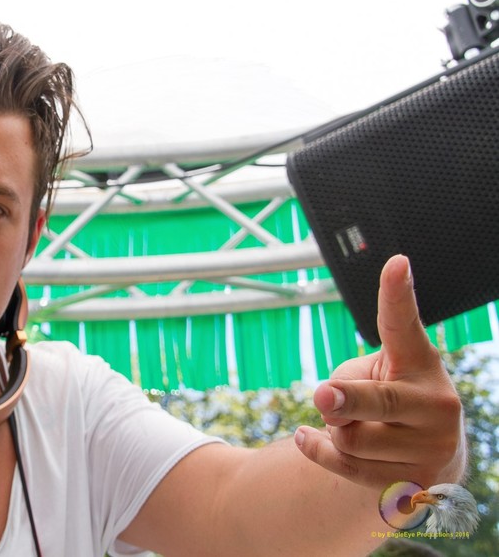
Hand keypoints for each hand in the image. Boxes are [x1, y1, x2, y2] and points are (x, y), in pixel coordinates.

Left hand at [294, 254, 464, 489]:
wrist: (426, 458)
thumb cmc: (389, 399)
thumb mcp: (372, 375)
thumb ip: (347, 380)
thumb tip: (329, 406)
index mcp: (420, 364)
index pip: (404, 326)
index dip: (397, 295)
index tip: (396, 263)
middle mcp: (436, 404)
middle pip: (377, 400)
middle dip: (346, 398)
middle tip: (321, 394)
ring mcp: (432, 447)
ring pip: (352, 438)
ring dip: (334, 431)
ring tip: (352, 425)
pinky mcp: (415, 482)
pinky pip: (347, 467)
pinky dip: (320, 452)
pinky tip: (309, 439)